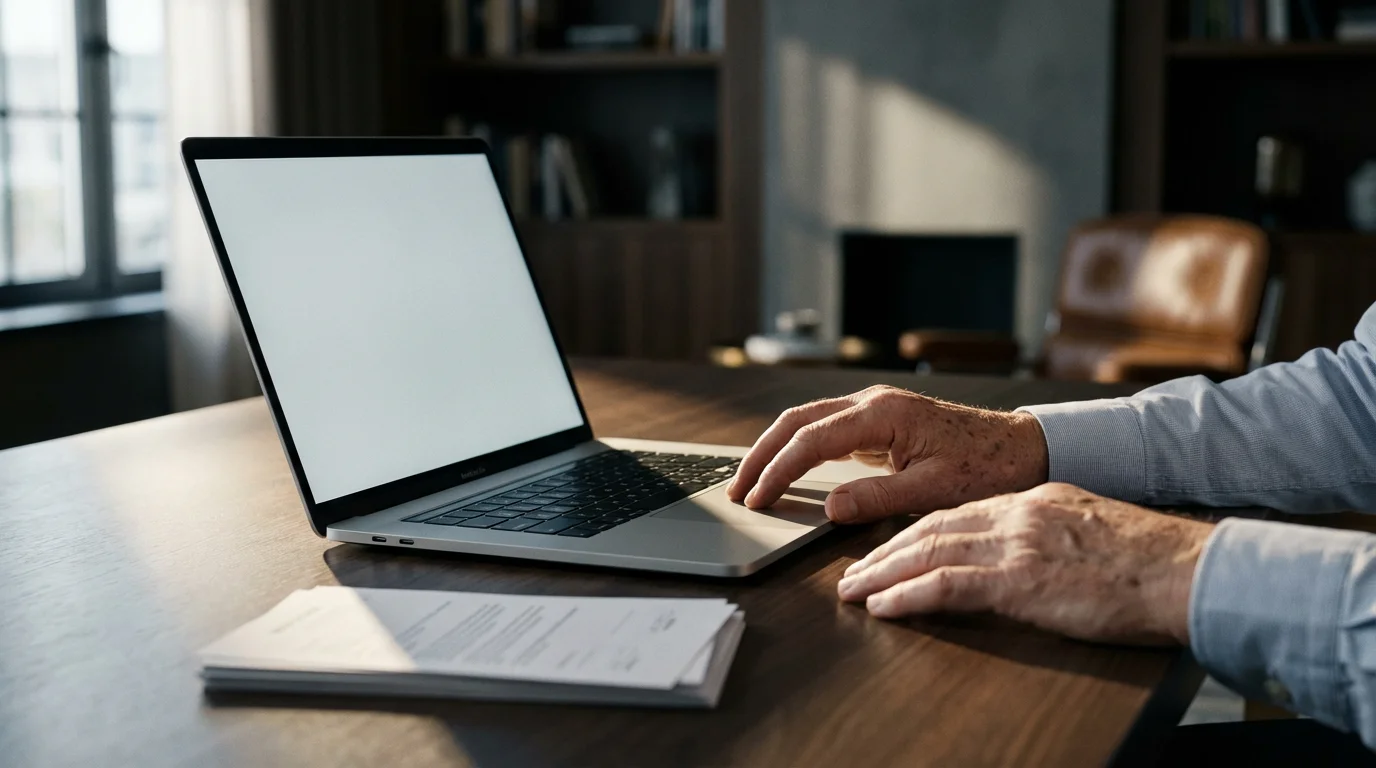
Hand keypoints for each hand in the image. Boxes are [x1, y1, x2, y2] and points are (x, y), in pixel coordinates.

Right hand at [727, 385, 1048, 522]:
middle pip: (797, 421)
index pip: (811, 440)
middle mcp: (873, 403)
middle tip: (736, 489)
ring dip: (775, 449)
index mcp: (883, 414)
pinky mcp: (879, 422)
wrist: (1024, 449)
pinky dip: (798, 449)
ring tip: (750, 482)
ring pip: (807, 421)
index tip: (758, 499)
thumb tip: (828, 507)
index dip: (778, 471)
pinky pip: (825, 430)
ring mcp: (874, 409)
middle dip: (761, 454)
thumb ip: (877, 498)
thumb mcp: (933, 491)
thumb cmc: (987, 468)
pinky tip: (785, 471)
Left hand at [836, 483, 1214, 644]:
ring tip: (853, 591)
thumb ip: (1048, 534)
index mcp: (1032, 500)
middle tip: (851, 572)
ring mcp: (1015, 546)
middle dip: (884, 553)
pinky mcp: (1019, 582)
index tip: (886, 549)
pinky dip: (907, 596)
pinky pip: (945, 586)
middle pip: (930, 529)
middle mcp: (1015, 515)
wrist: (1185, 570)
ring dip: (882, 574)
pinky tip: (883, 607)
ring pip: (927, 553)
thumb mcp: (1088, 530)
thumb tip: (1025, 555)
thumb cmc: (1149, 562)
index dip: (913, 534)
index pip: (956, 514)